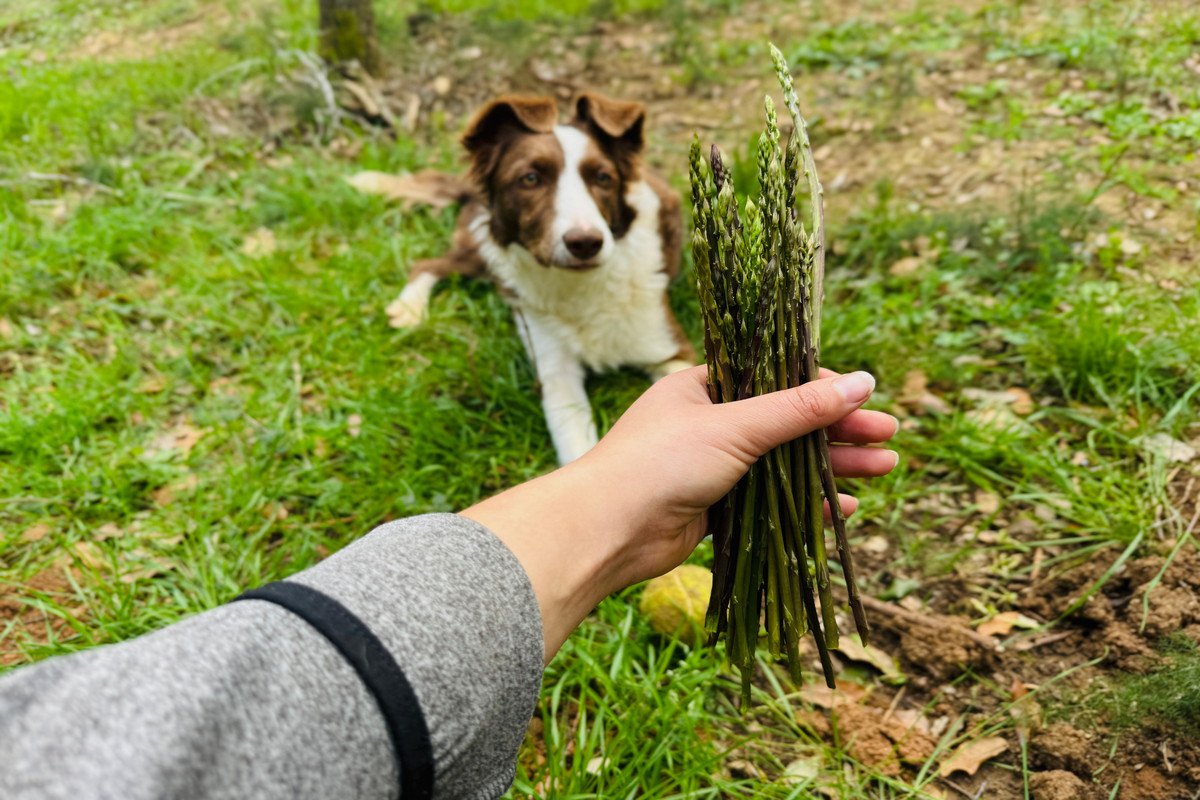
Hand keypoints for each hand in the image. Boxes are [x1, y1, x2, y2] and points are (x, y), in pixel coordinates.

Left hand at [461, 366, 897, 660]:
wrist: (607, 530)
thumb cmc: (662, 462)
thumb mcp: (737, 426)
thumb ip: (800, 408)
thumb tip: (863, 382)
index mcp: (704, 386)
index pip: (777, 379)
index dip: (824, 391)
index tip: (866, 402)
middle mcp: (708, 422)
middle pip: (788, 422)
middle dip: (839, 431)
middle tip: (889, 439)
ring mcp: (712, 467)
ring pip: (784, 463)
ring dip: (832, 466)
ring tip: (884, 468)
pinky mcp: (714, 509)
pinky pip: (771, 501)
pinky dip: (805, 504)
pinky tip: (844, 508)